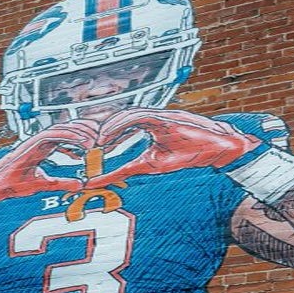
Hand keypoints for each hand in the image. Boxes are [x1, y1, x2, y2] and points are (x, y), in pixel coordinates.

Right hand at [0, 119, 102, 215]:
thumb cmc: (15, 183)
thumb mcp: (45, 184)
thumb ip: (62, 183)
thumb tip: (80, 185)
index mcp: (42, 146)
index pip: (65, 134)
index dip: (81, 134)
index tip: (96, 141)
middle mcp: (39, 140)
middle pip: (65, 126)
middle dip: (84, 129)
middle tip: (101, 137)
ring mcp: (34, 141)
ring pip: (61, 128)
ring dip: (80, 132)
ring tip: (95, 141)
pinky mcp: (31, 144)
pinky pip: (53, 136)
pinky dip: (70, 138)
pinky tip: (84, 146)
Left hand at [79, 108, 260, 189]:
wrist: (218, 147)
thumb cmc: (190, 152)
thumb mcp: (151, 163)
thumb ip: (127, 167)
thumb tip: (104, 178)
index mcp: (144, 125)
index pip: (113, 127)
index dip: (95, 136)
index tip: (78, 149)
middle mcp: (146, 116)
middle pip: (112, 118)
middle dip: (92, 130)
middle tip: (74, 143)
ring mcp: (155, 114)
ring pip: (121, 117)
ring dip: (104, 130)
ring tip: (90, 143)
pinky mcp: (162, 116)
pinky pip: (135, 118)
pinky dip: (118, 128)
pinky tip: (106, 139)